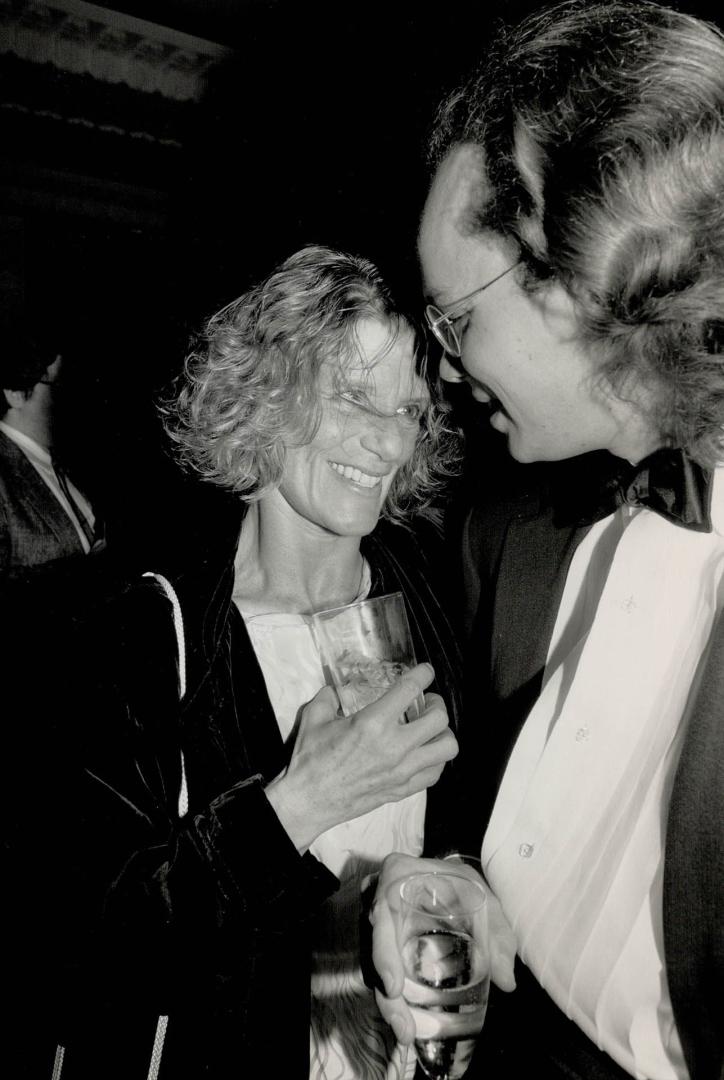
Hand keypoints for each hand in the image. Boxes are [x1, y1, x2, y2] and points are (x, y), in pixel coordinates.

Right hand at [265, 663, 457, 851]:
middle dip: (436, 704)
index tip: (426, 671)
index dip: (423, 674)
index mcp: (372, 723)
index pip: (410, 690)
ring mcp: (402, 771)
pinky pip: (435, 772)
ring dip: (443, 733)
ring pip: (446, 748)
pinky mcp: (402, 789)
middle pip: (438, 719)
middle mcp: (393, 746)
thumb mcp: (314, 717)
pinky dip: (435, 759)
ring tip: (431, 729)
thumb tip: (337, 690)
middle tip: (427, 702)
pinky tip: (424, 753)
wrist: (309, 802)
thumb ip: (330, 697)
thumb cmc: (310, 761)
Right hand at [369, 852, 516, 1044]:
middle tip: (405, 1029)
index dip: (384, 953)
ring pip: (376, 967)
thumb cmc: (462, 883)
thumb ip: (497, 934)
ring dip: (391, 1004)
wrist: (450, 879)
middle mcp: (381, 900)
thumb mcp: (483, 897)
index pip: (382, 915)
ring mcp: (380, 926)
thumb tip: (506, 980)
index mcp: (399, 875)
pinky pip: (383, 972)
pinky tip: (411, 1023)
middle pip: (375, 950)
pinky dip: (397, 998)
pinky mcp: (386, 945)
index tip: (395, 987)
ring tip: (409, 1034)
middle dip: (388, 995)